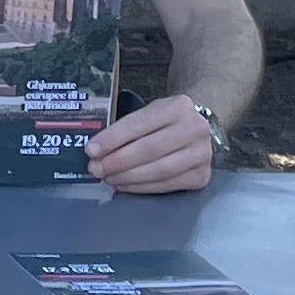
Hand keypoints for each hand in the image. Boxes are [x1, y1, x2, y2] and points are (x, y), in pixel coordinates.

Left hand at [88, 92, 219, 193]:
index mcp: (178, 106)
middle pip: (149, 149)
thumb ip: (127, 128)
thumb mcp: (150, 113)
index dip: (112, 139)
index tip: (91, 150)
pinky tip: (125, 185)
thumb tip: (96, 150)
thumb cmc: (166, 122)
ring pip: (159, 170)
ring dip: (128, 177)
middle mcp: (195, 128)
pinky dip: (141, 187)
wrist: (197, 128)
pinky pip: (167, 185)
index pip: (139, 124)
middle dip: (117, 161)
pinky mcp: (202, 175)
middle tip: (96, 168)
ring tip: (109, 177)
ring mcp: (202, 154)